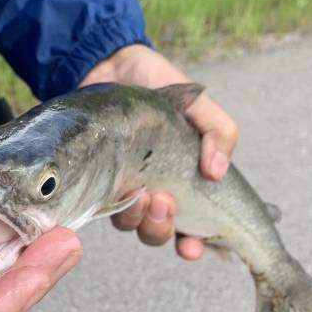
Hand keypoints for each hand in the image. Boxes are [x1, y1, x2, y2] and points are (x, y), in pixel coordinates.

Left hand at [80, 44, 238, 258]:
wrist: (111, 65)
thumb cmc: (159, 87)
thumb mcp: (197, 106)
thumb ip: (218, 133)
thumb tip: (217, 172)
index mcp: (180, 184)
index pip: (190, 229)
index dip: (193, 245)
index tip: (192, 246)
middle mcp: (151, 193)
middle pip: (156, 233)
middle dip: (161, 228)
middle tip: (162, 202)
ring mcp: (120, 188)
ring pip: (128, 224)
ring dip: (136, 217)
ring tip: (141, 194)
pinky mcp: (93, 179)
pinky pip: (98, 205)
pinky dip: (109, 204)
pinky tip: (118, 191)